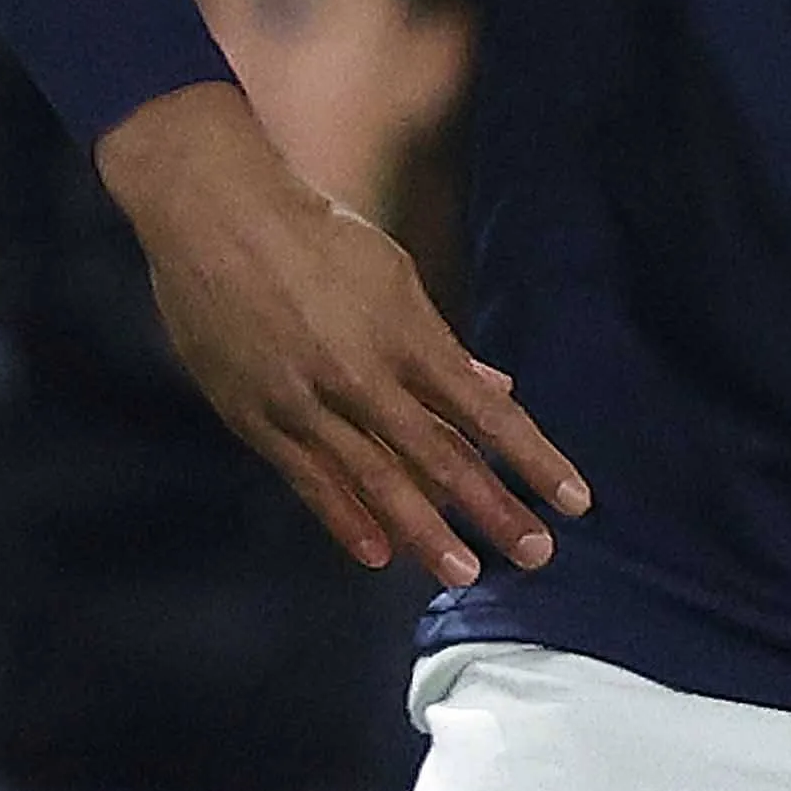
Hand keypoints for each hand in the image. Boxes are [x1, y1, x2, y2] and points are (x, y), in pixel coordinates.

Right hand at [99, 77, 584, 587]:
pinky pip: (309, 479)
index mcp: (408, 336)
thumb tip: (494, 389)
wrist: (214, 214)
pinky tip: (376, 555)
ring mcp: (309, 402)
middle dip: (493, 510)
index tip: (576, 500)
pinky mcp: (258, 417)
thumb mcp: (393, 275)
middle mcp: (365, 377)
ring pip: (378, 480)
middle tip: (536, 556)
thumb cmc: (314, 234)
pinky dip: (345, 518)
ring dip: (425, 532)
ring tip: (462, 575)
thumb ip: (440, 345)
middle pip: (442, 457)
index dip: (534, 459)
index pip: (487, 413)